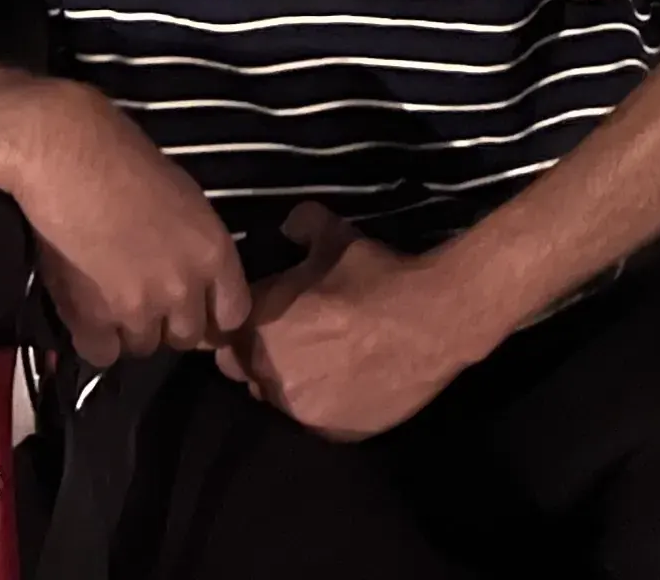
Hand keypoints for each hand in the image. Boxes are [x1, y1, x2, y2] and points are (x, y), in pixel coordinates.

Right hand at [13, 87, 250, 364]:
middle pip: (187, 337)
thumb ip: (195, 249)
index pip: (234, 313)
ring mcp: (140, 309)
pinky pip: (102, 354)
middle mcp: (185, 288)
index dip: (213, 314)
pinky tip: (84, 308)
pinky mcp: (95, 321)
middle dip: (167, 322)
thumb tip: (191, 277)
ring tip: (106, 293)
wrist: (69, 158)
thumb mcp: (186, 201)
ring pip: (143, 346)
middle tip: (141, 293)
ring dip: (127, 328)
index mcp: (214, 253)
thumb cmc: (126, 161)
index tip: (195, 308)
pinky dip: (93, 338)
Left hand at [218, 206, 487, 439]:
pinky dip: (324, 404)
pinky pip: (314, 420)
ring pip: (278, 399)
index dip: (241, 326)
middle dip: (258, 355)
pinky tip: (348, 382)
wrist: (434, 320)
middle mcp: (270, 374)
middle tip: (292, 338)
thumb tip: (286, 226)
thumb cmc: (377, 277)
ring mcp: (301, 411)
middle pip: (245, 371)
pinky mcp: (333, 433)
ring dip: (289, 382)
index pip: (225, 337)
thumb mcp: (335, 237)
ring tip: (322, 362)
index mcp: (260, 327)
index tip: (262, 318)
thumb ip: (301, 225)